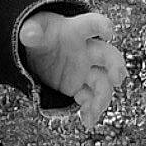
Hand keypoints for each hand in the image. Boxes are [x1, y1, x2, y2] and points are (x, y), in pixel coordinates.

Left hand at [18, 10, 126, 128]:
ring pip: (102, 83)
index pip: (92, 25)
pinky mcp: (81, 86)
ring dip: (101, 99)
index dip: (102, 26)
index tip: (108, 32)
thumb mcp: (34, 29)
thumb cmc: (43, 34)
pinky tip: (87, 120)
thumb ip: (31, 31)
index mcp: (77, 32)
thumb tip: (28, 34)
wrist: (41, 51)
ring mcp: (86, 70)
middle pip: (109, 57)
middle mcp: (88, 51)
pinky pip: (92, 99)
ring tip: (92, 114)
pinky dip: (91, 111)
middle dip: (116, 66)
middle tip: (117, 79)